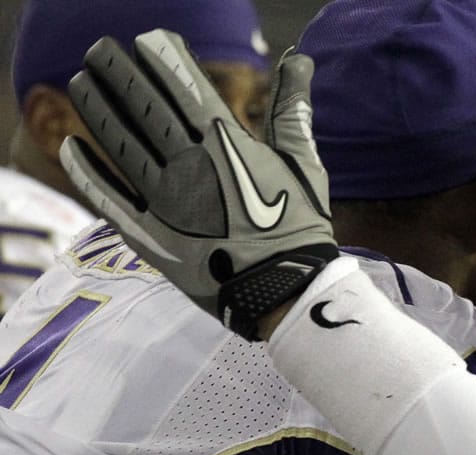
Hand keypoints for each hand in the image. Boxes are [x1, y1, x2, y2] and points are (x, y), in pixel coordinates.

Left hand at [60, 29, 337, 339]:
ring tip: (82, 83)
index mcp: (226, 142)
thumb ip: (293, 110)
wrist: (286, 292)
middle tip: (100, 51)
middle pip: (141, 103)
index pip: (182, 83)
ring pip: (118, 140)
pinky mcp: (149, 235)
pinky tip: (70, 146)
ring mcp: (163, 199)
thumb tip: (298, 60)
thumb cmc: (300, 227)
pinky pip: (106, 196)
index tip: (147, 41)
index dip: (160, 55)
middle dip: (117, 71)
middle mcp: (187, 163)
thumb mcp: (305, 164)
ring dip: (95, 106)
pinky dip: (86, 170)